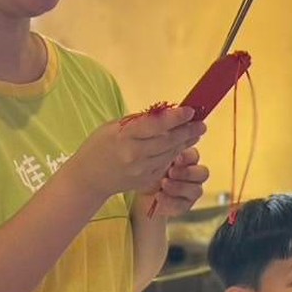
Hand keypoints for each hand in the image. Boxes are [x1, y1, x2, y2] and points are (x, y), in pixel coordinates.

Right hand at [73, 107, 205, 202]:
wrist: (89, 178)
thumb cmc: (99, 147)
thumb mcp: (113, 127)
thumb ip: (139, 123)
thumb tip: (166, 115)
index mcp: (124, 138)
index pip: (156, 125)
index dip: (176, 118)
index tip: (190, 111)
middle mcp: (135, 155)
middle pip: (168, 141)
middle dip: (188, 131)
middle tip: (202, 123)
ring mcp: (142, 170)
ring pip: (170, 153)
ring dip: (185, 142)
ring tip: (196, 132)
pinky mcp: (146, 180)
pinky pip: (165, 164)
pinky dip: (174, 153)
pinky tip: (181, 145)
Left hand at [148, 145, 209, 219]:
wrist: (140, 195)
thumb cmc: (148, 172)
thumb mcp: (152, 160)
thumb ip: (162, 153)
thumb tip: (165, 140)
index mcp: (186, 160)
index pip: (194, 156)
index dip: (188, 157)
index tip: (176, 158)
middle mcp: (192, 175)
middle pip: (202, 173)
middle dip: (187, 173)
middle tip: (170, 172)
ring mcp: (191, 191)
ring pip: (197, 190)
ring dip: (179, 187)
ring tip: (163, 184)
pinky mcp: (184, 205)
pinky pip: (183, 205)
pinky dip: (171, 201)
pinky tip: (159, 196)